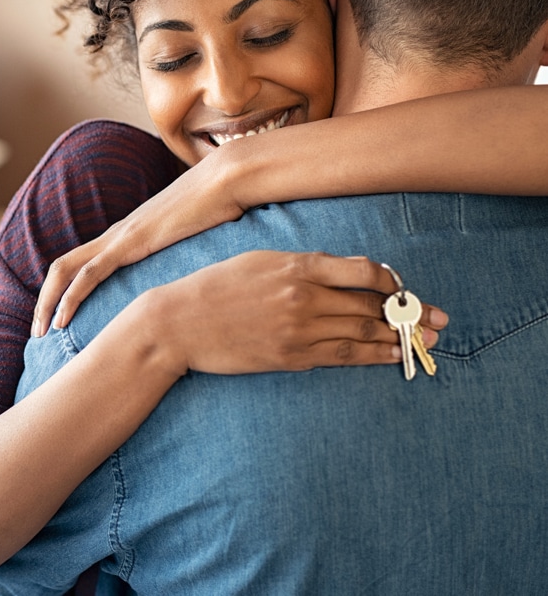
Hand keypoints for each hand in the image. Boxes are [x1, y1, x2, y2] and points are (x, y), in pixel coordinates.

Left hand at [33, 152, 244, 336]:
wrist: (227, 181)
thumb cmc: (219, 210)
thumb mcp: (195, 242)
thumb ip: (184, 259)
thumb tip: (195, 283)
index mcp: (126, 236)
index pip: (80, 264)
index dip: (63, 291)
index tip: (58, 320)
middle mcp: (115, 235)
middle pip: (62, 267)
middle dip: (44, 300)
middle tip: (37, 332)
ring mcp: (120, 237)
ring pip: (66, 270)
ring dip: (48, 302)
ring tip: (41, 332)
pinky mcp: (130, 242)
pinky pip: (90, 272)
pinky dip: (71, 296)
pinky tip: (62, 319)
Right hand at [133, 251, 446, 375]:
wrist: (179, 323)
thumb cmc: (215, 286)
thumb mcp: (258, 260)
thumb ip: (301, 265)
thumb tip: (342, 274)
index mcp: (296, 266)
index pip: (363, 271)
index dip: (391, 281)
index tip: (401, 287)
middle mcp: (303, 297)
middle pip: (371, 305)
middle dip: (410, 313)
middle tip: (439, 319)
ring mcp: (298, 330)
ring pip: (363, 333)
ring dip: (399, 337)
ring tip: (425, 340)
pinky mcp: (291, 357)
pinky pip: (342, 357)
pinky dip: (372, 356)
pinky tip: (392, 356)